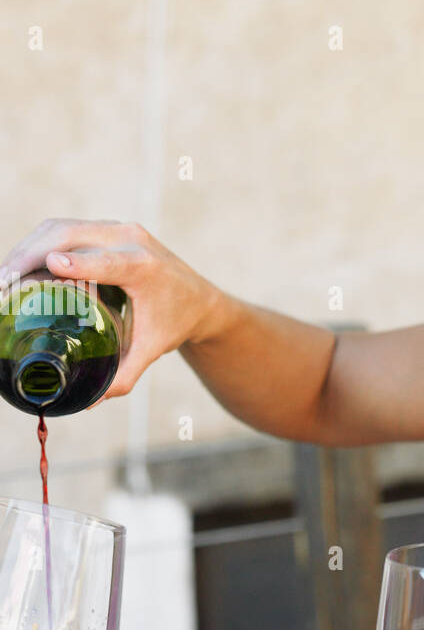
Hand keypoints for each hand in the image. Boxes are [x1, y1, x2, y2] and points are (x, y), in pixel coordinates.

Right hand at [0, 219, 225, 402]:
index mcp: (144, 268)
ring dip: (27, 247)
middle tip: (3, 285)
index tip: (52, 264)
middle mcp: (131, 240)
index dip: (79, 262)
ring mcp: (119, 228)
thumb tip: (89, 402)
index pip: (108, 261)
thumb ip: (123, 376)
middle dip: (30, 255)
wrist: (199, 299)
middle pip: (71, 236)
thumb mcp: (151, 351)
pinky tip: (21, 264)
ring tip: (5, 277)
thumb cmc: (173, 324)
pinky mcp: (108, 227)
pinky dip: (39, 242)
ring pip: (61, 227)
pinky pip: (66, 228)